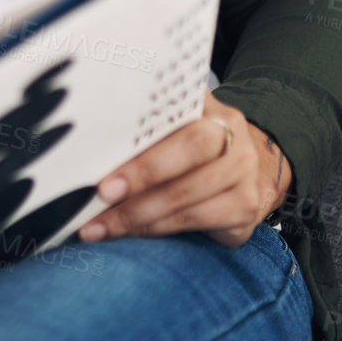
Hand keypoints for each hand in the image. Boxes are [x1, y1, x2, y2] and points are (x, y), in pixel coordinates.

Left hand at [76, 90, 292, 248]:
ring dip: (139, 215)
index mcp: (210, 107)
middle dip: (143, 175)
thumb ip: (148, 121)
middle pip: (192, 151)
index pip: (179, 114)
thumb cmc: (195, 145)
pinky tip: (131, 234)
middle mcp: (234, 137)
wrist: (250, 170)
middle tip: (102, 194)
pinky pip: (198, 223)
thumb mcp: (179, 122)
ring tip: (100, 226)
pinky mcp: (245, 211)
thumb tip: (91, 130)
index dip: (145, 135)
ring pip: (189, 197)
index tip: (108, 159)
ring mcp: (244, 176)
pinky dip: (159, 229)